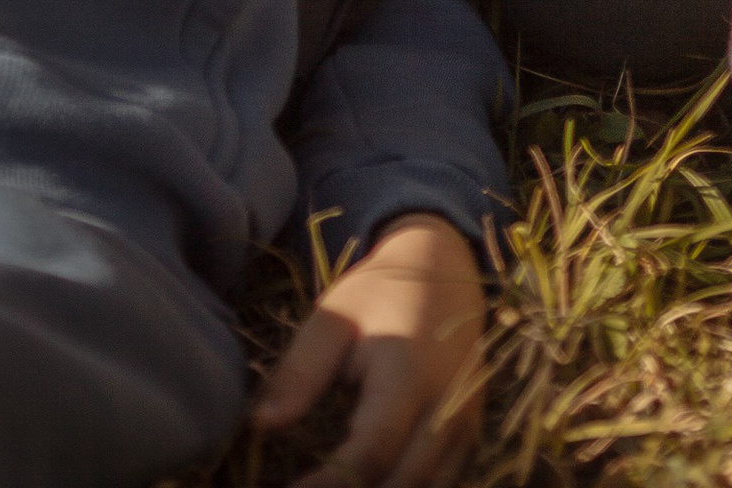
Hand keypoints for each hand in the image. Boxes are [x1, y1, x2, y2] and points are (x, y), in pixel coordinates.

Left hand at [250, 212, 485, 487]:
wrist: (442, 266)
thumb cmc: (379, 291)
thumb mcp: (335, 318)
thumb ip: (300, 372)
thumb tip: (260, 425)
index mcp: (409, 373)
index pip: (370, 454)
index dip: (328, 485)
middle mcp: (447, 404)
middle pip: (402, 484)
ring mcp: (465, 422)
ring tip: (336, 485)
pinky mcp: (471, 432)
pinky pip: (446, 482)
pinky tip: (371, 482)